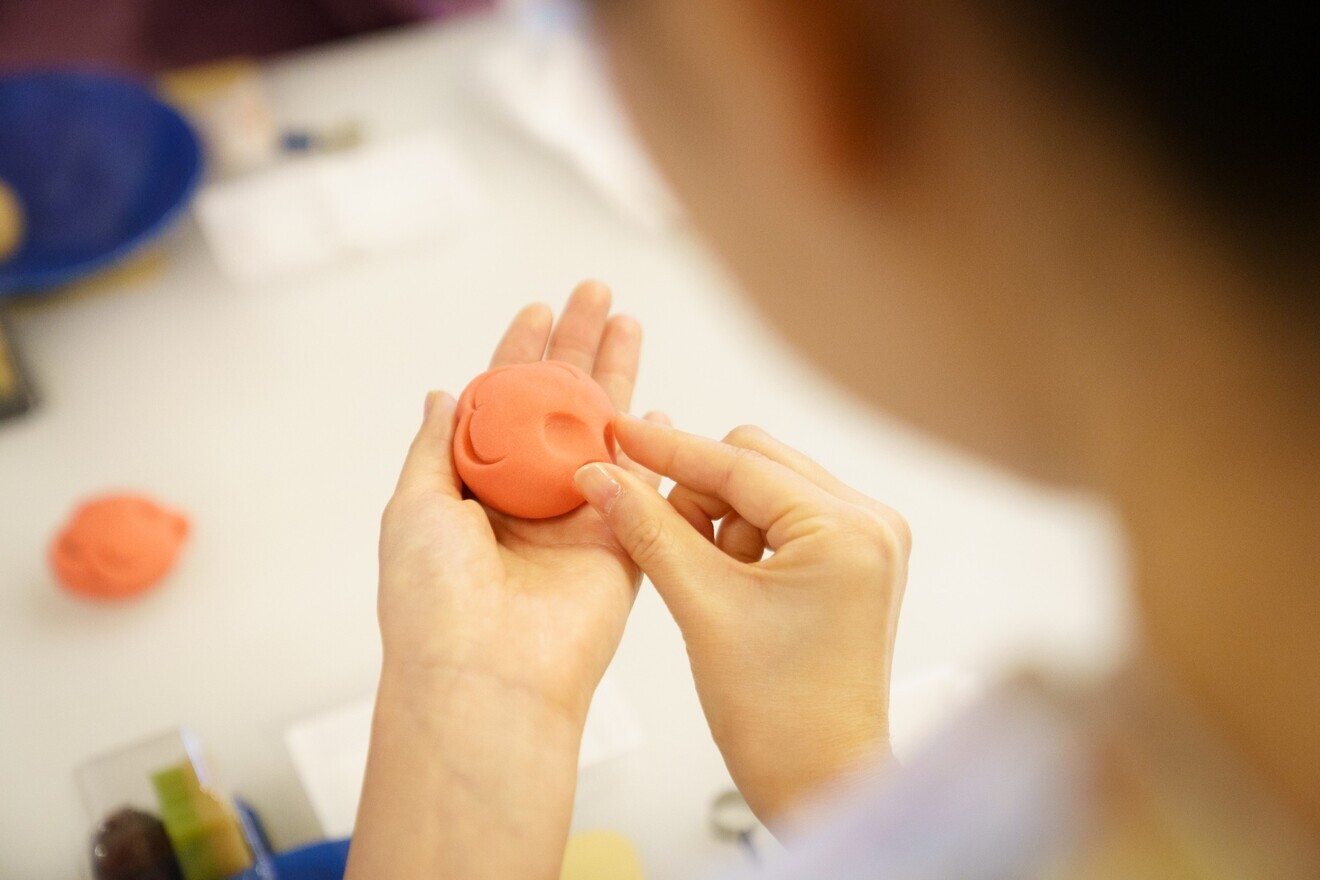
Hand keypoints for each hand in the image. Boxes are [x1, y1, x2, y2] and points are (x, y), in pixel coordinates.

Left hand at [378, 281, 665, 721]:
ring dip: (616, 375)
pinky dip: (654, 447)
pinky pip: (643, 486)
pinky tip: (660, 404)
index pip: (502, 404)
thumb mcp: (414, 505)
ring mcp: (576, 519)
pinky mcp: (621, 545)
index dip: (518, 353)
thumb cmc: (434, 597)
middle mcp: (527, 499)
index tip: (536, 309)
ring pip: (604, 431)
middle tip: (594, 291)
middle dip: (576, 346)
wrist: (485, 674)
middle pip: (559, 405)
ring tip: (625, 318)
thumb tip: (443, 393)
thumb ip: (437, 446)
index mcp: (474, 489)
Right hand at [574, 418, 908, 822]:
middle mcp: (870, 523)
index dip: (669, 450)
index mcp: (847, 529)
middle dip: (698, 494)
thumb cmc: (781, 718)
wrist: (822, 782)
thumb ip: (650, 530)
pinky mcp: (854, 562)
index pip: (740, 463)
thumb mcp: (702, 610)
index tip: (618, 434)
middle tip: (663, 541)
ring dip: (720, 520)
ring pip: (766, 488)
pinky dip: (742, 538)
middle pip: (756, 462)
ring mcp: (867, 542)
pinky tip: (727, 582)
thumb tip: (602, 477)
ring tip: (706, 582)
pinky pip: (784, 518)